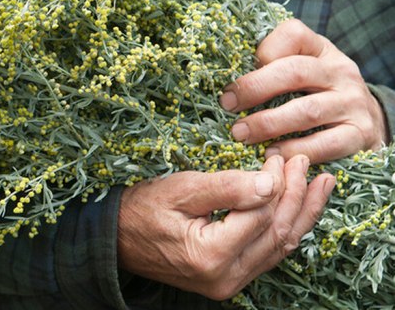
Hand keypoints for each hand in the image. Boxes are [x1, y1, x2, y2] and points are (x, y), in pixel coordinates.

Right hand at [117, 155, 333, 300]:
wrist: (117, 239)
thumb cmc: (141, 209)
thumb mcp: (180, 189)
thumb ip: (226, 187)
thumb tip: (270, 182)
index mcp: (210, 255)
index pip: (260, 215)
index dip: (277, 183)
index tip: (279, 155)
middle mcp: (225, 277)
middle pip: (277, 233)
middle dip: (296, 196)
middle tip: (303, 162)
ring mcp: (229, 283)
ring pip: (280, 247)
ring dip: (302, 214)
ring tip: (321, 186)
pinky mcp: (230, 279)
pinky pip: (268, 255)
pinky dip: (287, 230)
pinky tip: (300, 211)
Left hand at [220, 19, 386, 162]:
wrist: (367, 120)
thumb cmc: (316, 91)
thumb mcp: (300, 68)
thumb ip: (270, 66)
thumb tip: (228, 82)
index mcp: (321, 48)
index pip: (292, 35)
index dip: (262, 51)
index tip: (236, 73)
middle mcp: (340, 71)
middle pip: (294, 71)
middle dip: (255, 88)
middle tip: (227, 104)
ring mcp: (353, 102)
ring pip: (306, 111)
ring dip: (268, 124)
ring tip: (240, 133)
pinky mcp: (360, 134)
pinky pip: (325, 143)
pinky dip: (294, 149)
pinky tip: (271, 153)